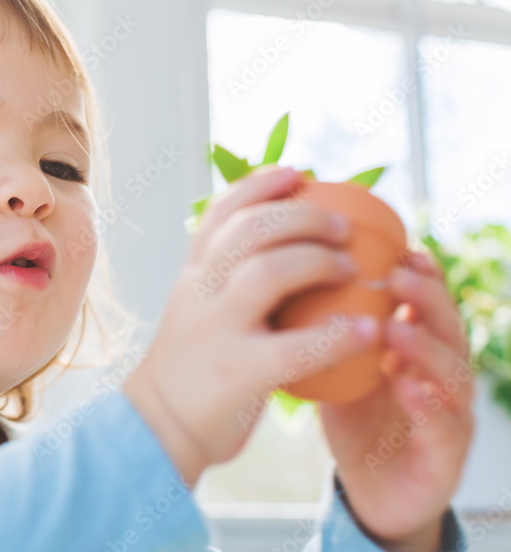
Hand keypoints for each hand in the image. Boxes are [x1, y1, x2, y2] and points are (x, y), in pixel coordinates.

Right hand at [124, 165, 378, 486]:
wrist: (159, 425)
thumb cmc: (194, 364)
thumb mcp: (198, 307)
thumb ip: (227, 276)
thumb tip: (284, 240)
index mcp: (193, 274)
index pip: (221, 213)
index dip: (261, 185)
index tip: (299, 174)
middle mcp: (199, 292)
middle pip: (248, 231)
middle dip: (301, 217)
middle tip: (342, 226)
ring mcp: (215, 330)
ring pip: (265, 273)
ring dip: (316, 261)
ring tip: (352, 267)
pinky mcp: (236, 372)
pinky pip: (292, 348)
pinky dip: (335, 335)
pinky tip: (365, 330)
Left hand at [319, 250, 473, 550]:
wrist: (370, 488)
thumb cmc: (355, 414)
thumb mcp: (337, 363)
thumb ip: (326, 324)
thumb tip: (282, 269)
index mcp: (417, 346)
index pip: (425, 302)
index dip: (419, 273)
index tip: (399, 246)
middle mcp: (440, 374)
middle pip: (447, 326)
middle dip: (426, 298)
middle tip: (397, 275)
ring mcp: (450, 414)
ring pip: (452, 374)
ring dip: (426, 348)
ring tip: (396, 329)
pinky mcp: (445, 458)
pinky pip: (443, 428)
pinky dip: (428, 406)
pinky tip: (408, 388)